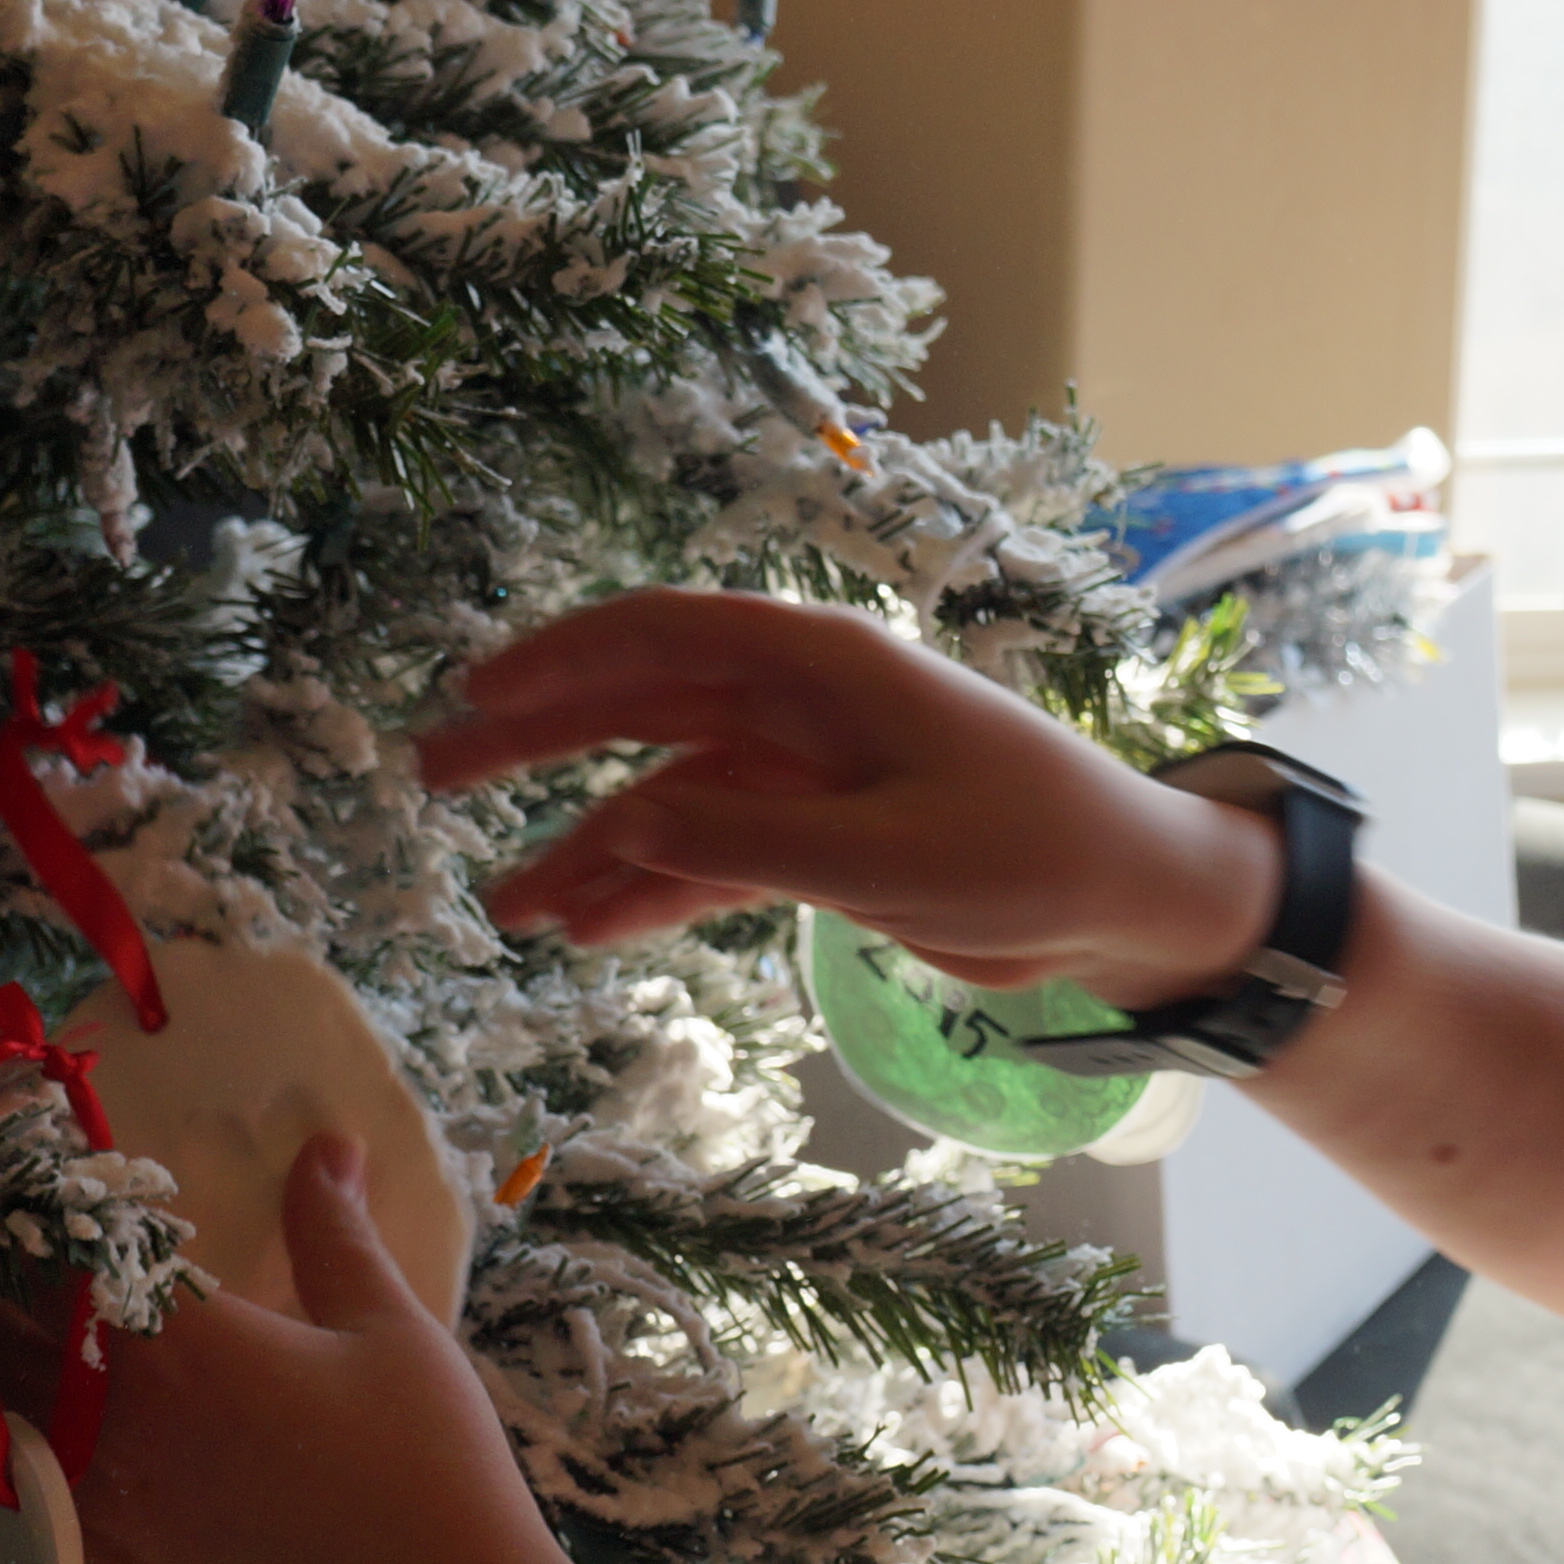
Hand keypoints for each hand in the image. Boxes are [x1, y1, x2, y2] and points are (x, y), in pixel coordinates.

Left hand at [36, 1131, 570, 1563]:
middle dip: (3, 1312)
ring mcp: (104, 1517)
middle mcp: (118, 1424)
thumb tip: (324, 1144)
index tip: (47, 1221)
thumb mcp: (396, 1335)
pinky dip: (6, 1495)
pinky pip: (18, 1532)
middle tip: (29, 1297)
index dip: (39, 1237)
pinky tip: (25, 1482)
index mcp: (185, 1345)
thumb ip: (336, 1235)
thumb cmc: (430, 1472)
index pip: (58, 1265)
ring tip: (19, 1385)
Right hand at [417, 589, 1270, 1003]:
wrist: (1127, 899)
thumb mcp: (889, 853)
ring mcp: (808, 773)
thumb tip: (625, 819)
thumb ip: (753, 839)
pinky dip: (655, 890)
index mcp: (823, 669)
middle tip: (436, 772)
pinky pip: (713, 856)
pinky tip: (592, 928)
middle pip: (642, 705)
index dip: (559, 657)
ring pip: (669, 797)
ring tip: (509, 908)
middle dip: (539, 740)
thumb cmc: (1034, 850)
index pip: (664, 635)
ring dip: (591, 848)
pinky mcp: (824, 838)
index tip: (471, 688)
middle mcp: (803, 706)